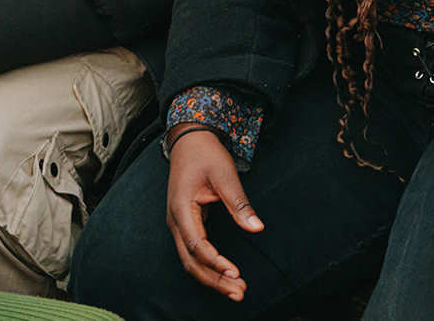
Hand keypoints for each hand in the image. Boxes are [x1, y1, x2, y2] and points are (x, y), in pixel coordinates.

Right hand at [165, 124, 263, 301]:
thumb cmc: (205, 154)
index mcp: (181, 209)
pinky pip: (195, 252)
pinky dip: (209, 266)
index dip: (215, 261)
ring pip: (191, 260)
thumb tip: (257, 228)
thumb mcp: (225, 175)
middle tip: (239, 292)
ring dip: (212, 277)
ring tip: (236, 290)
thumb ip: (239, 204)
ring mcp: (179, 224)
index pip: (197, 245)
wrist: (190, 140)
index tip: (235, 272)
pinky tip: (226, 275)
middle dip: (215, 280)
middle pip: (191, 261)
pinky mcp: (186, 224)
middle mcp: (175, 221)